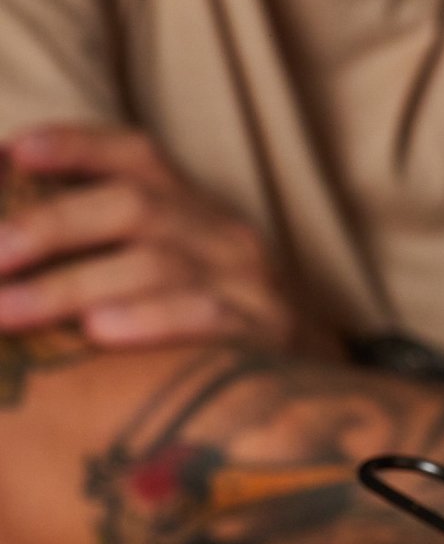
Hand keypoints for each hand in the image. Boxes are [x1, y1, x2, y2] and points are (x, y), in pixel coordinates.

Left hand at [0, 125, 304, 351]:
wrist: (313, 397)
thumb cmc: (211, 333)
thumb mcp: (169, 277)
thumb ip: (106, 254)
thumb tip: (8, 248)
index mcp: (195, 210)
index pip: (137, 157)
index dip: (76, 147)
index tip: (15, 153)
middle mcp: (224, 235)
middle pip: (133, 207)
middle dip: (48, 227)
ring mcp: (251, 283)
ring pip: (156, 265)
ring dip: (70, 286)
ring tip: (5, 310)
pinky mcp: (268, 335)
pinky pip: (207, 317)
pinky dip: (150, 320)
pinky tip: (98, 331)